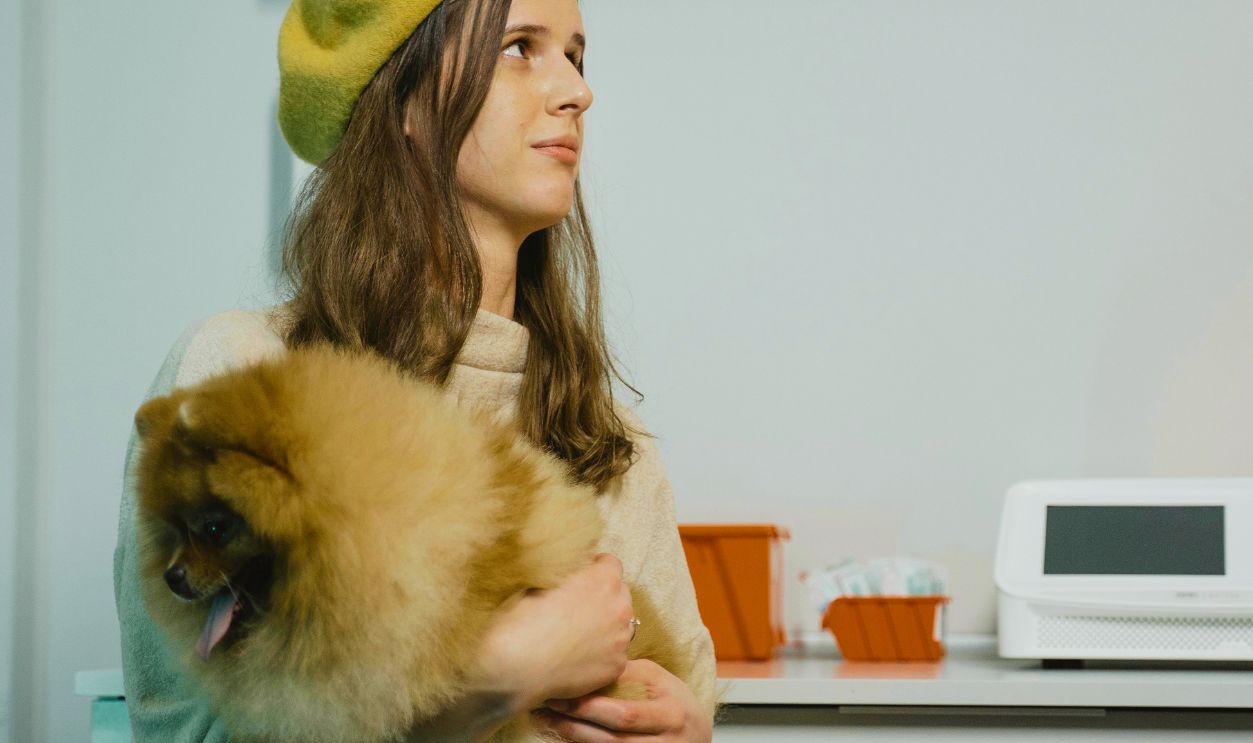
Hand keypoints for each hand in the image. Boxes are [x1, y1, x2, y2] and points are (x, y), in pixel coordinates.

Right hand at [472, 553, 634, 709]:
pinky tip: (579, 658)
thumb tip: (574, 572)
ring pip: (622, 625)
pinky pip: (616, 654)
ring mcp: (620, 639)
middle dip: (604, 596)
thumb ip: (568, 574)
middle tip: (578, 607)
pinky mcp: (616, 667)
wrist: (515, 668)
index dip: (594, 568)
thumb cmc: (521, 620)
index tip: (581, 577)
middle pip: (620, 594)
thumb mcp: (540, 581)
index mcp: (603, 580)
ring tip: (579, 635)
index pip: (611, 564)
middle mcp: (620, 608)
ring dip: (607, 625)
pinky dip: (603, 653)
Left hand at [529, 659, 711, 742]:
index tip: (561, 688)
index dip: (589, 703)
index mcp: (670, 712)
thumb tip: (587, 659)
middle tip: (547, 703)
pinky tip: (562, 733)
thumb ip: (628, 673)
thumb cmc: (673, 701)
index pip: (624, 711)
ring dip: (572, 734)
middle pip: (613, 734)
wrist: (698, 735)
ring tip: (545, 719)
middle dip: (576, 719)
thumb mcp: (659, 680)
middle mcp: (664, 739)